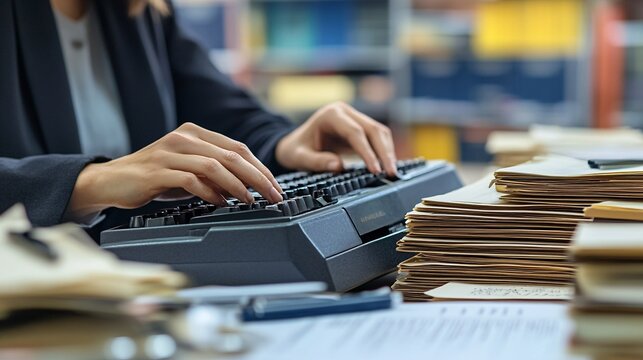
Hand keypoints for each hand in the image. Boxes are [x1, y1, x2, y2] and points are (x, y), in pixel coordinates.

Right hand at [67, 123, 282, 218]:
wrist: (111, 181)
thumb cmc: (153, 178)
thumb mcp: (189, 171)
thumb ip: (214, 174)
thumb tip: (246, 188)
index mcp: (194, 133)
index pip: (237, 148)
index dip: (260, 167)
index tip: (275, 186)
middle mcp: (184, 138)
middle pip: (232, 155)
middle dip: (258, 177)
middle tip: (273, 195)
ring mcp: (170, 153)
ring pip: (215, 166)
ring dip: (238, 185)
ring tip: (250, 201)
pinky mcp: (157, 171)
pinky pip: (192, 180)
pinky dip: (210, 193)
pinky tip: (221, 203)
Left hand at [275, 102, 396, 175]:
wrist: (294, 143)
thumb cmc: (296, 149)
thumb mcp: (299, 157)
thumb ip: (316, 161)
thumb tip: (338, 166)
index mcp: (331, 115)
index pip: (356, 132)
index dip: (367, 151)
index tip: (375, 169)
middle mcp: (345, 112)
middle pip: (373, 129)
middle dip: (384, 152)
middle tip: (391, 172)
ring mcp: (354, 118)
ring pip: (379, 132)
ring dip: (388, 151)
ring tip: (392, 172)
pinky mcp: (359, 127)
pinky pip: (377, 138)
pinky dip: (384, 151)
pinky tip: (387, 165)